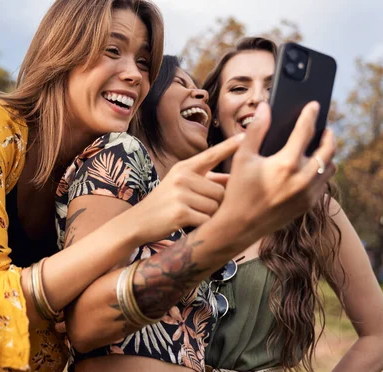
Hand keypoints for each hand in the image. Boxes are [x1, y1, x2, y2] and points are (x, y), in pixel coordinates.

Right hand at [127, 134, 242, 242]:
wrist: (138, 222)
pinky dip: (201, 226)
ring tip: (190, 214)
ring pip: (215, 207)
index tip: (244, 134)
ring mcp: (180, 194)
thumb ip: (207, 180)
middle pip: (220, 191)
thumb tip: (234, 178)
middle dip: (215, 203)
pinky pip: (206, 220)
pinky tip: (186, 224)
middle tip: (196, 207)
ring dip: (208, 215)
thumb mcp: (181, 185)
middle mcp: (182, 177)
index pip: (211, 155)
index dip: (229, 146)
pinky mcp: (180, 213)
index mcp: (184, 168)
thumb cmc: (165, 203)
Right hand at [217, 101, 335, 242]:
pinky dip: (321, 173)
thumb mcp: (242, 158)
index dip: (310, 115)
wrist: (239, 226)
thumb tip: (265, 107)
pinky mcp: (308, 205)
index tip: (314, 105)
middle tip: (325, 129)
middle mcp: (302, 178)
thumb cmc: (238, 190)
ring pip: (330, 168)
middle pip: (328, 149)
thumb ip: (255, 130)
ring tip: (320, 148)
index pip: (305, 131)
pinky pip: (323, 184)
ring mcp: (308, 194)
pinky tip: (312, 169)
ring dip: (327, 155)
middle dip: (328, 135)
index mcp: (286, 163)